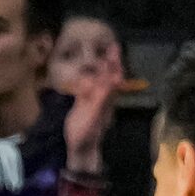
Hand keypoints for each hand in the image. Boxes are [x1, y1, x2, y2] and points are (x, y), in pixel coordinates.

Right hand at [63, 40, 122, 173]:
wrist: (80, 149)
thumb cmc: (85, 133)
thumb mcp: (93, 115)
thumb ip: (102, 97)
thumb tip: (114, 79)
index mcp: (107, 98)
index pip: (113, 76)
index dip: (114, 62)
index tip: (114, 47)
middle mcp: (103, 98)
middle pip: (109, 76)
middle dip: (110, 61)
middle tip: (111, 45)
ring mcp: (95, 101)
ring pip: (100, 81)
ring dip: (101, 68)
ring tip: (100, 55)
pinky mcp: (85, 105)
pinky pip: (90, 89)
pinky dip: (89, 79)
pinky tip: (87, 73)